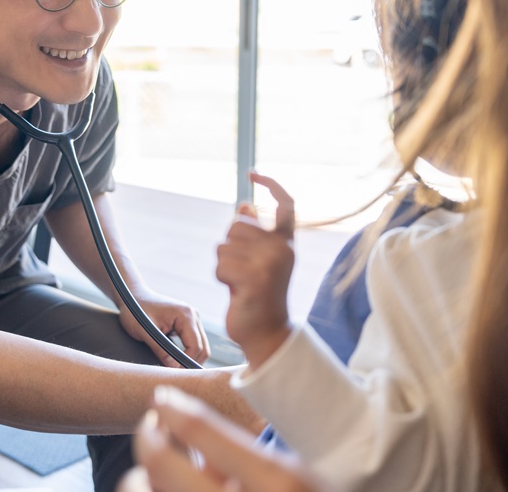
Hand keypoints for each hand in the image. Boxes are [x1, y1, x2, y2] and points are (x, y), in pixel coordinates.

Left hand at [117, 385, 321, 491]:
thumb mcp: (290, 480)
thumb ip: (244, 462)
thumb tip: (193, 448)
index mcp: (276, 482)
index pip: (202, 428)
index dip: (171, 408)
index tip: (161, 400)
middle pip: (158, 462)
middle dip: (149, 439)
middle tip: (152, 429)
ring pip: (141, 489)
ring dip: (143, 479)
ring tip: (159, 474)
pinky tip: (172, 490)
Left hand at [120, 287, 209, 367]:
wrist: (132, 296)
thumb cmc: (135, 310)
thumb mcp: (144, 331)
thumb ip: (160, 349)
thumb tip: (174, 367)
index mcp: (186, 315)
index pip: (196, 346)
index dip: (186, 362)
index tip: (173, 373)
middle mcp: (194, 316)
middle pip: (203, 348)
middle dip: (191, 363)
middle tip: (175, 375)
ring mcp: (193, 320)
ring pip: (201, 347)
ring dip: (190, 359)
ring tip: (175, 370)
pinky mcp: (188, 324)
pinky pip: (194, 344)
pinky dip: (188, 354)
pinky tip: (176, 362)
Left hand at [215, 171, 295, 367]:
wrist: (267, 334)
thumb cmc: (258, 296)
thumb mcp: (259, 262)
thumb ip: (254, 235)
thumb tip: (244, 203)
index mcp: (287, 243)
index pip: (286, 204)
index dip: (271, 184)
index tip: (253, 173)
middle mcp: (283, 249)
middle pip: (237, 225)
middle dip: (229, 247)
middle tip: (242, 272)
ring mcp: (270, 263)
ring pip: (224, 246)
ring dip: (224, 266)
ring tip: (240, 284)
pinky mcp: (255, 278)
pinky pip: (221, 265)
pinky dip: (221, 279)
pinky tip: (235, 292)